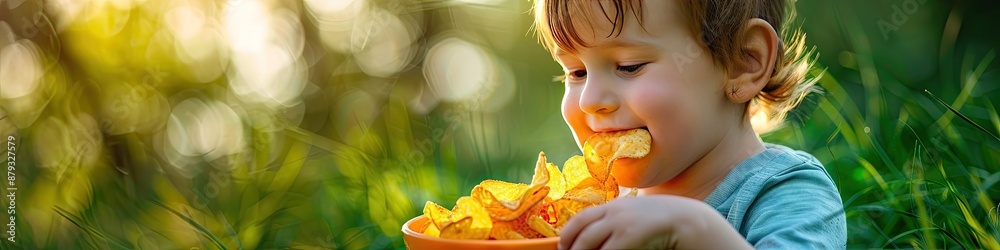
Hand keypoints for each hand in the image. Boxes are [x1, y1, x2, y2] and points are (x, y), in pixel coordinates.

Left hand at [558, 195, 749, 249]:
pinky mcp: (630, 234)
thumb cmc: (664, 224)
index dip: (568, 235)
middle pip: (579, 230)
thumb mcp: (637, 219)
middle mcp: (614, 211)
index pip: (581, 219)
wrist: (691, 221)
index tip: (564, 248)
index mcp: (614, 206)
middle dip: (570, 247)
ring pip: (588, 243)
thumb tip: (601, 238)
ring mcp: (621, 221)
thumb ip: (618, 225)